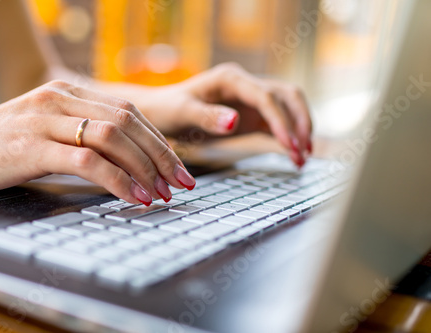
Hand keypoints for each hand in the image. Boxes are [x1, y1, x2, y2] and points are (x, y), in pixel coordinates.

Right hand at [0, 80, 195, 203]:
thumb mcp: (45, 133)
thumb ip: (81, 136)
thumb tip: (123, 161)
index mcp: (68, 93)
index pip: (129, 112)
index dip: (159, 141)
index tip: (177, 167)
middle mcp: (60, 99)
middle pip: (129, 122)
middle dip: (162, 155)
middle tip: (183, 183)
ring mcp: (46, 119)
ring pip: (114, 138)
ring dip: (146, 168)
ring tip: (163, 194)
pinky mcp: (32, 146)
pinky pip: (88, 161)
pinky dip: (119, 181)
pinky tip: (136, 198)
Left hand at [133, 63, 312, 166]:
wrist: (161, 112)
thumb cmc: (167, 108)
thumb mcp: (181, 112)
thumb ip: (206, 116)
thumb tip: (234, 121)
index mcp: (230, 78)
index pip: (266, 96)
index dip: (281, 120)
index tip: (288, 144)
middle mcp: (245, 86)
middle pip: (287, 96)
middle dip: (300, 121)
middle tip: (304, 150)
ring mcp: (251, 101)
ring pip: (288, 109)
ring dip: (299, 130)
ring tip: (303, 157)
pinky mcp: (251, 118)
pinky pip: (276, 127)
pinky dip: (287, 140)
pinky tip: (294, 159)